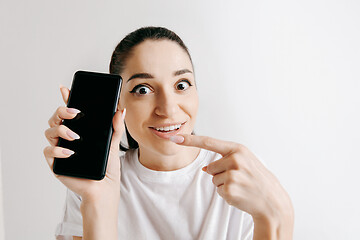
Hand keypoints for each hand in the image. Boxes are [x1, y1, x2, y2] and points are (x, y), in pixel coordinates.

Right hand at [43, 85, 125, 202]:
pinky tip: (69, 152)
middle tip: (74, 112)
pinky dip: (57, 150)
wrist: (104, 187)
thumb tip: (120, 110)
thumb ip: (116, 127)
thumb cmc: (107, 165)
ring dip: (61, 130)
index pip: (69, 111)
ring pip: (49, 132)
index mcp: (79, 130)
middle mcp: (67, 137)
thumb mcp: (113, 143)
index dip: (65, 98)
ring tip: (75, 137)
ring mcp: (60, 149)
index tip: (65, 88)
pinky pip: (48, 152)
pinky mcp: (56, 163)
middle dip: (62, 111)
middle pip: (56, 118)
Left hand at [171, 134, 293, 224]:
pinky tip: (239, 194)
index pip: (209, 142)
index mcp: (238, 149)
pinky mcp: (229, 189)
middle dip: (220, 174)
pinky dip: (226, 194)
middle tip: (239, 179)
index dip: (190, 140)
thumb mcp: (246, 161)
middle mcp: (235, 159)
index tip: (175, 137)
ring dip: (223, 184)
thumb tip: (205, 168)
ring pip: (213, 179)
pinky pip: (218, 190)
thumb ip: (226, 159)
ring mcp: (232, 175)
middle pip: (210, 167)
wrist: (272, 201)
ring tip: (241, 186)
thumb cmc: (258, 179)